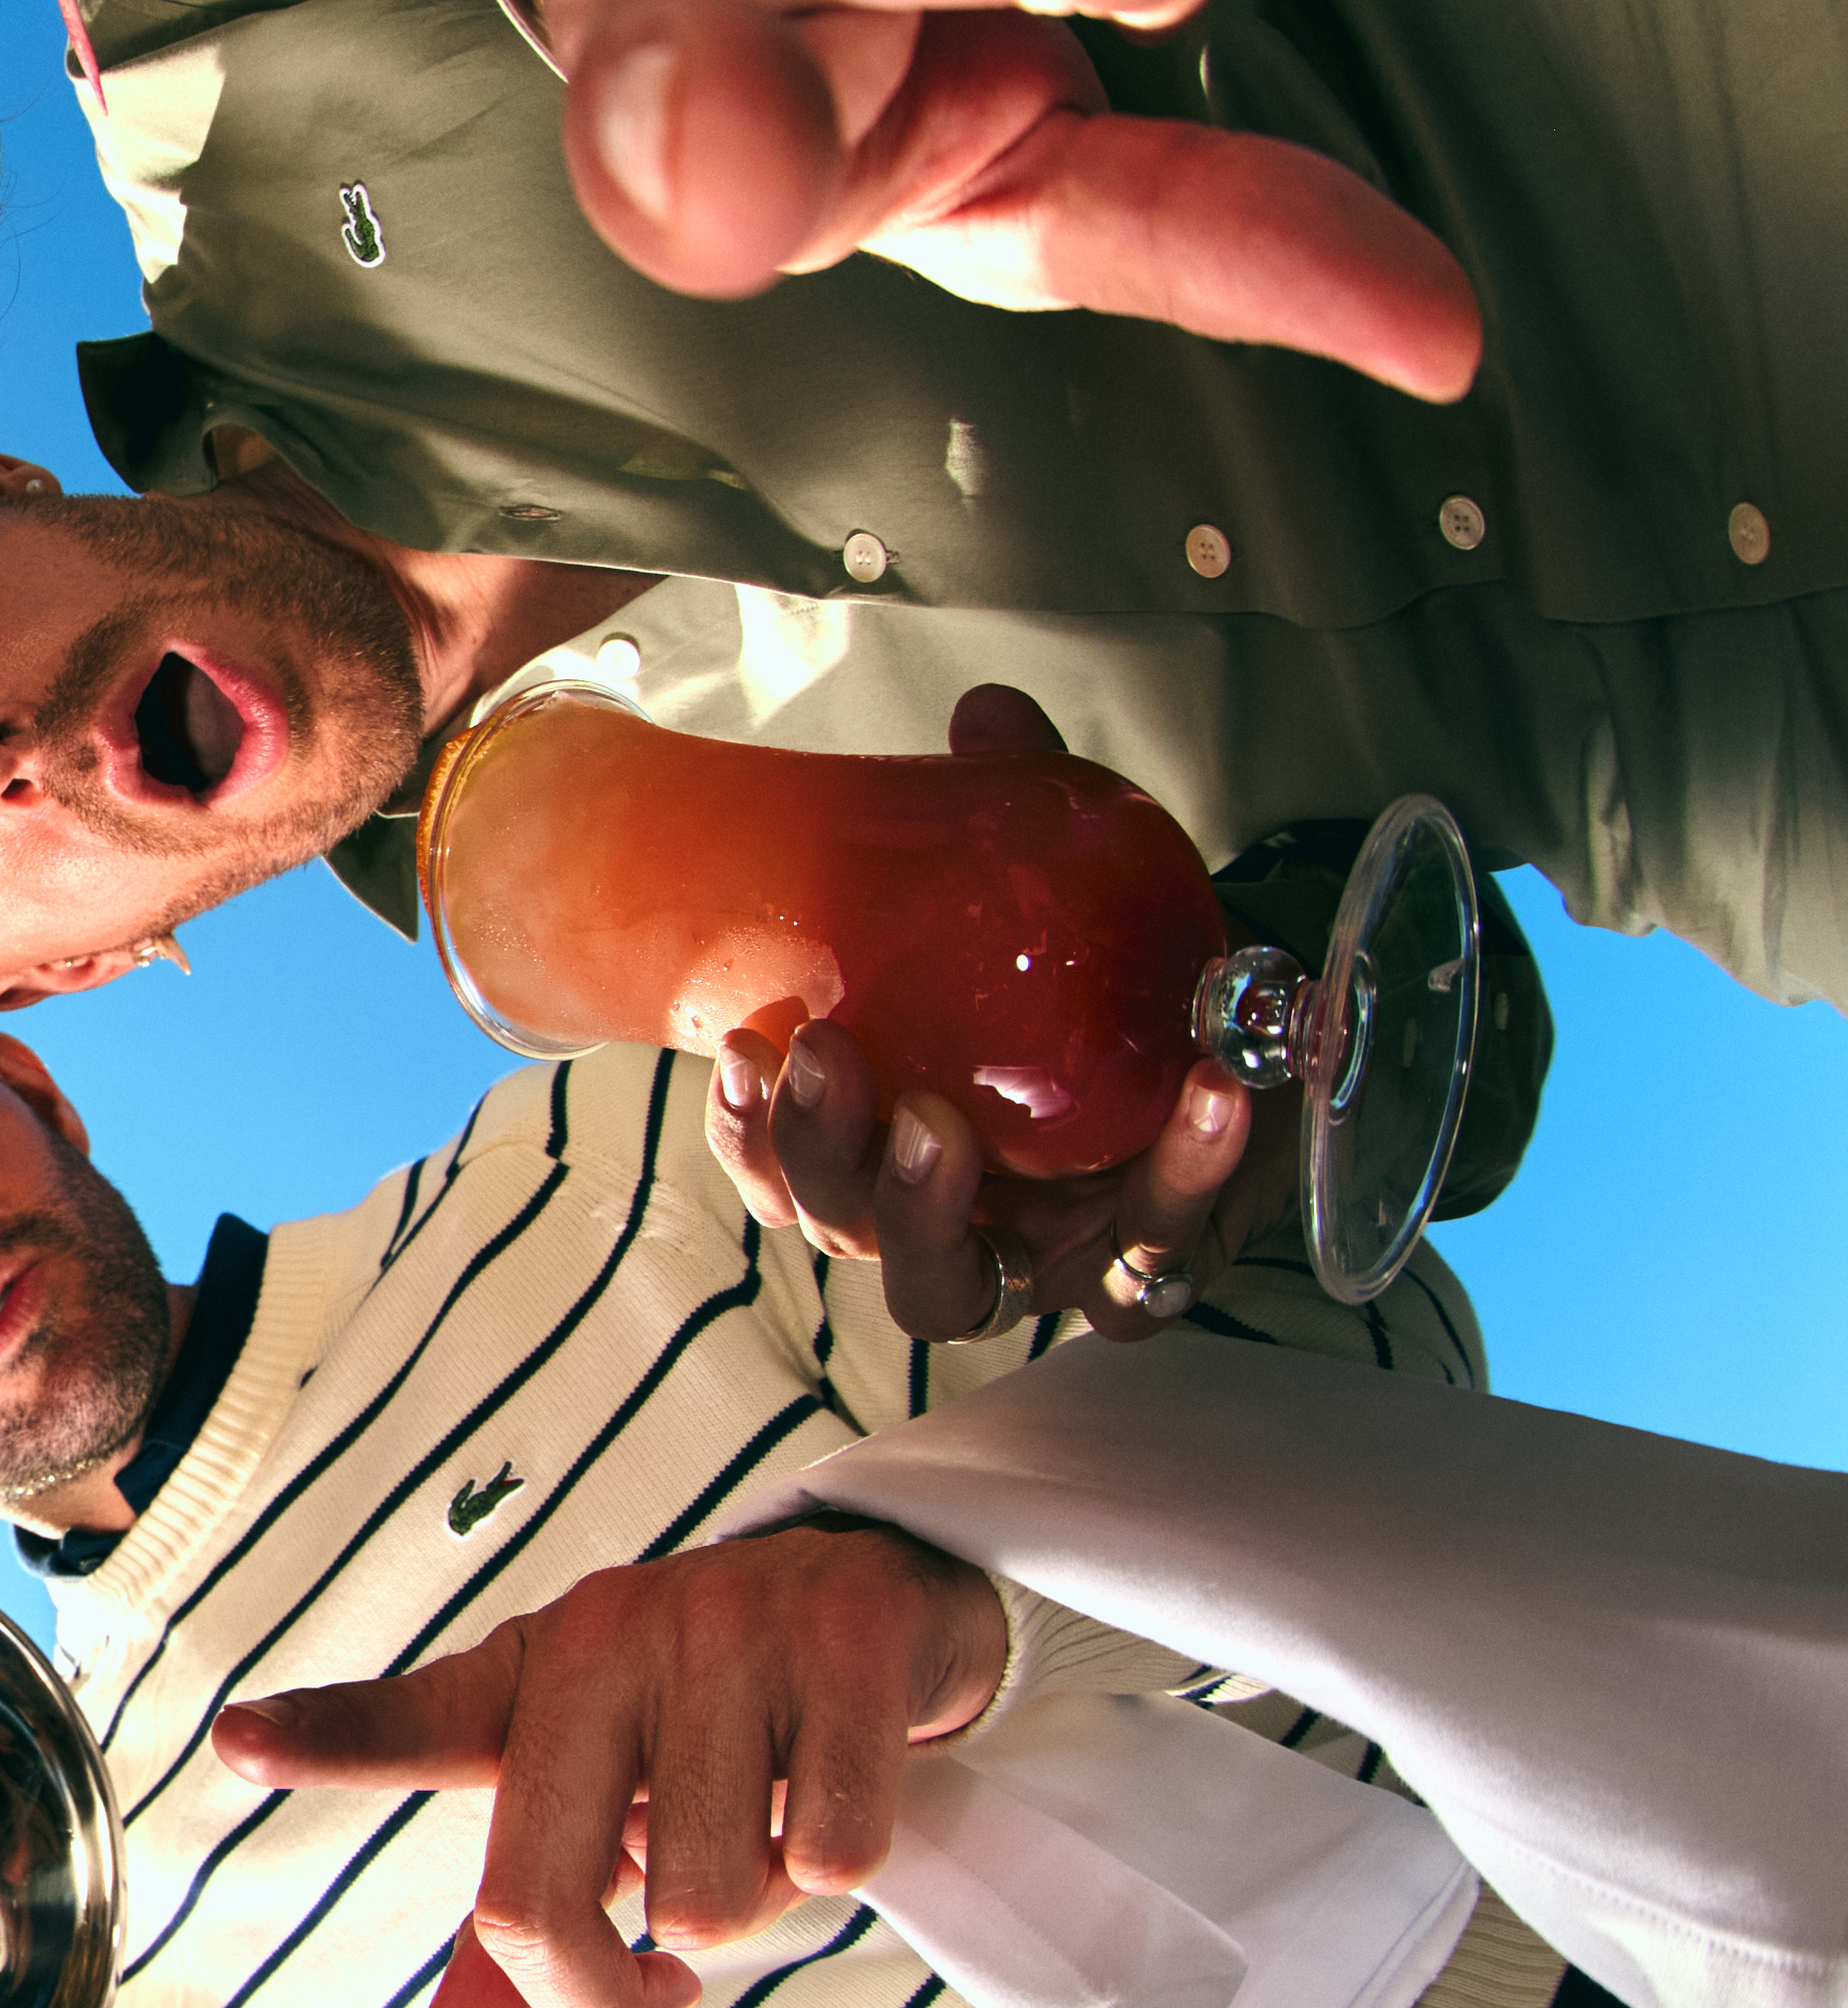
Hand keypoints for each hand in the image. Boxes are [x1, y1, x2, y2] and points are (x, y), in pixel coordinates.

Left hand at [214, 1523, 1006, 2007]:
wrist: (878, 1596)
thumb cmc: (704, 1725)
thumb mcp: (598, 1800)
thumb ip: (520, 1920)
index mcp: (526, 1683)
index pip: (409, 1726)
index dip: (321, 1737)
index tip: (234, 1742)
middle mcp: (606, 1636)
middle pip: (557, 1907)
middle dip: (620, 1986)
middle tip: (670, 1960)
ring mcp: (725, 1624)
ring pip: (715, 1902)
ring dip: (757, 1903)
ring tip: (763, 1816)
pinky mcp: (846, 1634)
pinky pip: (834, 1854)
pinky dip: (842, 1859)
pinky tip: (838, 1778)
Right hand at [703, 692, 1283, 1347]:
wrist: (1259, 1042)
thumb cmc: (1119, 984)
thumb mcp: (1056, 894)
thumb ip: (1011, 813)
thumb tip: (985, 715)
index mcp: (891, 1145)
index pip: (782, 1168)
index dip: (748, 1129)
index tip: (748, 1044)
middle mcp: (950, 1221)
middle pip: (848, 1235)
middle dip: (822, 1158)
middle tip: (834, 1061)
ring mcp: (1041, 1265)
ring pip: (947, 1291)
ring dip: (923, 1211)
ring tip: (939, 1122)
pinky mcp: (1148, 1272)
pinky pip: (1149, 1265)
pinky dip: (1181, 1179)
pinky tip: (1206, 1094)